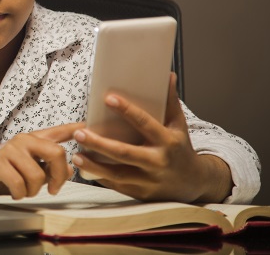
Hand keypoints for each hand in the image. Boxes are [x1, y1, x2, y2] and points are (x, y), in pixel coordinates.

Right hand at [0, 122, 83, 199]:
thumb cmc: (2, 173)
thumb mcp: (29, 170)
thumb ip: (49, 167)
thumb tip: (70, 169)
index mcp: (32, 140)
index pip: (58, 131)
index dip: (75, 129)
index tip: (88, 125)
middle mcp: (23, 140)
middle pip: (56, 153)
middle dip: (59, 176)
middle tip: (53, 189)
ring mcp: (10, 150)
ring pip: (38, 176)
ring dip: (33, 190)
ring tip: (23, 189)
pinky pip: (20, 185)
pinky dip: (19, 194)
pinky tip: (12, 191)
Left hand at [72, 73, 232, 202]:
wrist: (193, 183)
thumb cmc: (180, 148)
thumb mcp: (178, 125)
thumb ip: (169, 101)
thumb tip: (166, 75)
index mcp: (168, 141)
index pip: (145, 123)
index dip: (127, 110)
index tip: (108, 98)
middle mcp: (158, 162)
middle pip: (125, 153)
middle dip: (100, 144)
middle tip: (79, 132)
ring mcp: (149, 180)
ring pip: (118, 174)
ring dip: (94, 166)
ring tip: (76, 154)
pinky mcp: (141, 193)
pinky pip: (117, 185)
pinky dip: (100, 177)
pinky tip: (84, 168)